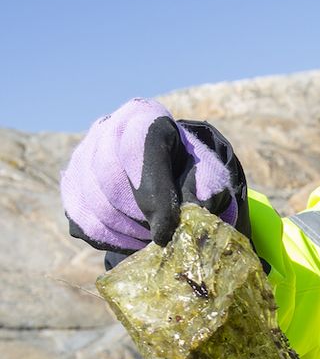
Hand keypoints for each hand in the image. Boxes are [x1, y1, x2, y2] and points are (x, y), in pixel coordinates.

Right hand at [60, 98, 245, 252]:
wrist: (169, 172)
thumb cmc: (192, 174)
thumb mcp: (209, 177)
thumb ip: (201, 194)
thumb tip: (183, 223)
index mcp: (144, 118)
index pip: (136, 153)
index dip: (152, 198)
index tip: (165, 233)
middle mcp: (106, 129)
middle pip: (110, 183)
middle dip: (139, 221)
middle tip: (162, 238)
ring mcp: (82, 157)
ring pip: (94, 207)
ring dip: (126, 234)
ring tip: (150, 239)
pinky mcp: (71, 186)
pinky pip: (84, 223)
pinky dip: (110, 240)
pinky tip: (132, 239)